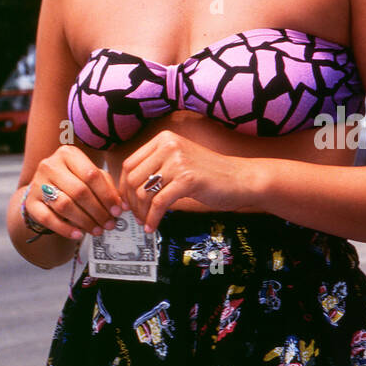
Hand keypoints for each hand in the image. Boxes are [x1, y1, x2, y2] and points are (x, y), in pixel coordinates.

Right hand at [24, 146, 127, 241]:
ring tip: (98, 230)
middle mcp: (50, 165)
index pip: (92, 175)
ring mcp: (37, 183)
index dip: (107, 195)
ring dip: (85, 221)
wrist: (45, 191)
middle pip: (79, 191)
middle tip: (109, 224)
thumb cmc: (74, 182)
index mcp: (68, 154)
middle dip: (98, 211)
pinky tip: (78, 234)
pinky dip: (65, 229)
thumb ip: (107, 187)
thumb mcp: (91, 178)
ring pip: (65, 205)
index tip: (118, 211)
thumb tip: (122, 206)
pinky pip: (48, 218)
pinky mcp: (30, 201)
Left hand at [118, 132, 256, 231]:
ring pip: (143, 192)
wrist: (242, 179)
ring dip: (141, 213)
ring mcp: (178, 161)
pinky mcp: (187, 179)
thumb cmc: (212, 174)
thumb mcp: (180, 161)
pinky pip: (159, 203)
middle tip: (136, 217)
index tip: (126, 202)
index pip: (129, 164)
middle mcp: (169, 146)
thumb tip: (127, 188)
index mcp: (164, 139)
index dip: (123, 187)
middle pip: (133, 179)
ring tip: (146, 222)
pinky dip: (153, 218)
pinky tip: (153, 226)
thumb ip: (157, 167)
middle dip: (131, 203)